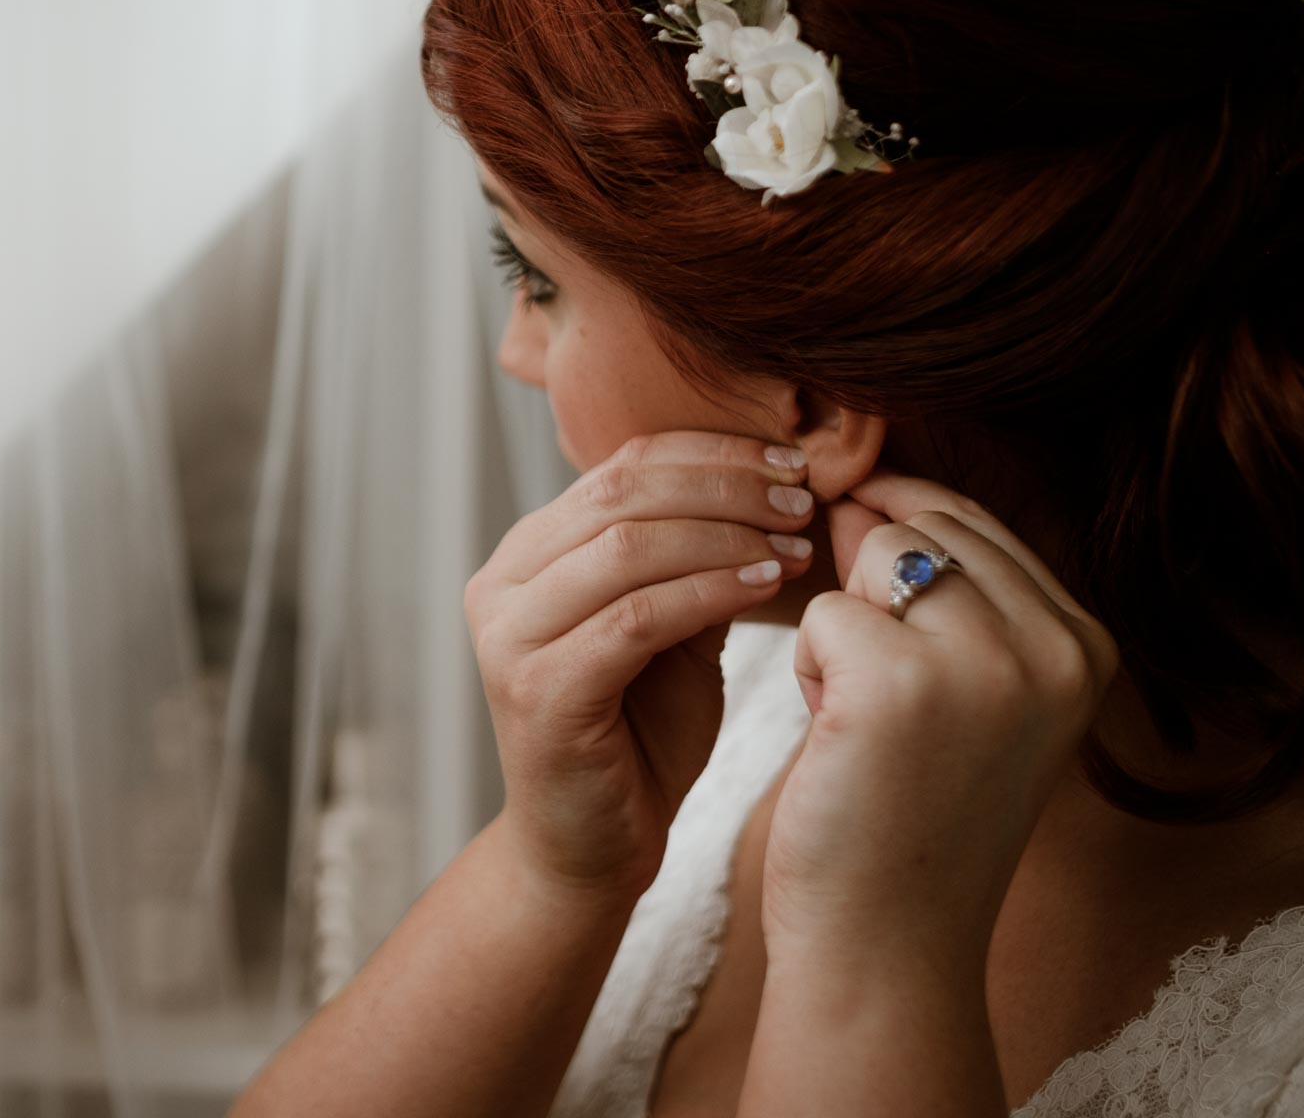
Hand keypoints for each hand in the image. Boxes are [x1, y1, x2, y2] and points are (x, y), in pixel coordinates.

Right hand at [468, 431, 820, 903]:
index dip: (713, 451)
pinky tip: (764, 586)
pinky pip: (637, 617)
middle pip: (623, 492)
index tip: (793, 460)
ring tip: (795, 543)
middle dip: (726, 485)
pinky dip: (709, 592)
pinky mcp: (539, 689)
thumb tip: (771, 484)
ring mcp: (510, 636)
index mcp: (529, 554)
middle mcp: (502, 583)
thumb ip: (693, 559)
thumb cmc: (638, 739)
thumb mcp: (671, 629)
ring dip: (726, 535)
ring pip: (629, 547)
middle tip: (801, 498)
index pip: (621, 464)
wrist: (589, 853)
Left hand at [760, 469, 1118, 972]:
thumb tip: (856, 490)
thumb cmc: (910, 818)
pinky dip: (808, 671)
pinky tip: (838, 744)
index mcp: (1088, 645)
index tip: (872, 594)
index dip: (901, 531)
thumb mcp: (968, 693)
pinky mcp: (900, 683)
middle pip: (924, 526)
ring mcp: (987, 662)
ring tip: (862, 720)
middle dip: (872, 587)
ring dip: (841, 627)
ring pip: (873, 555)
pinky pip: (820, 613)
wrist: (886, 948)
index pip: (978, 520)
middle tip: (876, 695)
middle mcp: (1057, 647)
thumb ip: (949, 594)